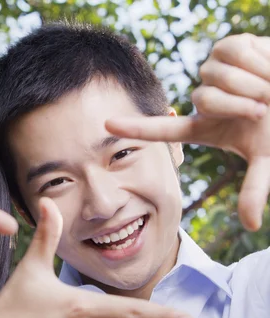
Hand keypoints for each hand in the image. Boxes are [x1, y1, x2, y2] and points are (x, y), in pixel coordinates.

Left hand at [105, 34, 269, 230]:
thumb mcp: (268, 158)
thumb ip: (255, 188)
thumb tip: (252, 227)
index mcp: (204, 126)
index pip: (163, 129)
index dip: (136, 128)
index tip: (107, 125)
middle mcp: (203, 99)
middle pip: (205, 99)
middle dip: (239, 104)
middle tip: (265, 108)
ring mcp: (212, 73)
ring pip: (217, 76)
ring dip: (252, 82)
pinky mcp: (227, 47)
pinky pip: (235, 51)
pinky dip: (260, 60)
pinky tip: (268, 65)